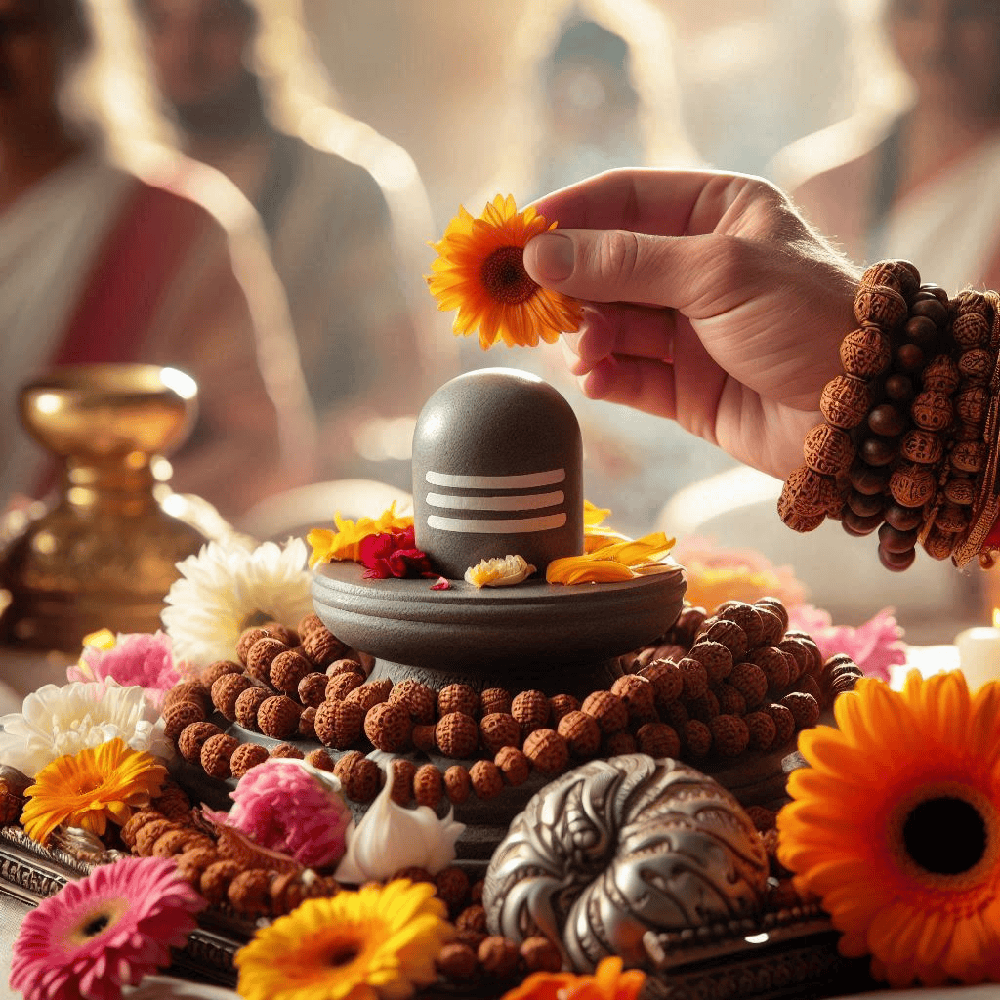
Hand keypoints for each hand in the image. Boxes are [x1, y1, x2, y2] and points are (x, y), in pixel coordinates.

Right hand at [522, 169, 859, 479]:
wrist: (862, 415)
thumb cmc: (807, 319)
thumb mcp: (717, 272)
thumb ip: (625, 263)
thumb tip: (540, 254)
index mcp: (719, 213)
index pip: (625, 199)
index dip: (568, 214)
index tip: (516, 235)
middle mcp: (700, 268)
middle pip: (609, 265)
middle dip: (571, 285)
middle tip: (529, 303)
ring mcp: (691, 330)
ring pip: (612, 323)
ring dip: (588, 336)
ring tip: (585, 351)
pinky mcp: (685, 387)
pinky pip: (628, 374)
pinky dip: (606, 376)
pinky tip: (597, 380)